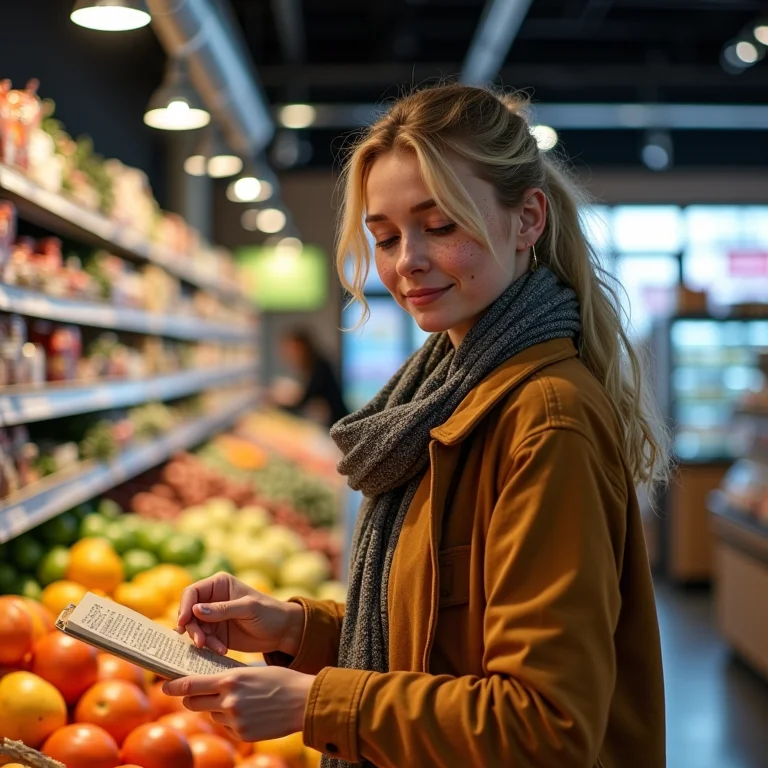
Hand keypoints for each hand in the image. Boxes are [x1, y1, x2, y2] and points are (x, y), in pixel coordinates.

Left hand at [163, 666, 314, 741]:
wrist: (303, 701)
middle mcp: (228, 701)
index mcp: (230, 679)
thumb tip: (208, 682)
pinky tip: (250, 712)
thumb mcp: (251, 670)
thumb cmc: (279, 680)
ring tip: (239, 700)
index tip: (165, 685)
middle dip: (192, 698)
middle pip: (194, 702)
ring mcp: (234, 720)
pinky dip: (232, 720)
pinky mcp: (242, 734)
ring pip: (212, 714)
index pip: (191, 684)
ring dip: (217, 708)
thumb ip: (228, 677)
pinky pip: (227, 726)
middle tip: (193, 693)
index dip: (174, 685)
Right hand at [176, 572, 304, 656]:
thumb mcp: (248, 608)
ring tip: (217, 648)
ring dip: (200, 640)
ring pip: (194, 629)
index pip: (192, 592)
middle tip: (200, 642)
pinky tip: (222, 650)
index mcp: (219, 584)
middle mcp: (212, 599)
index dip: (184, 606)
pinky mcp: (216, 634)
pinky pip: (203, 641)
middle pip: (189, 612)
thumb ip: (223, 609)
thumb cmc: (269, 612)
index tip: (183, 623)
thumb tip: (195, 610)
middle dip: (192, 628)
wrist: (282, 632)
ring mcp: (213, 618)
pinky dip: (209, 647)